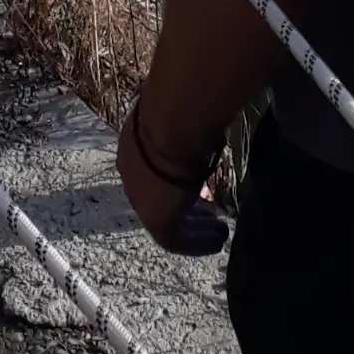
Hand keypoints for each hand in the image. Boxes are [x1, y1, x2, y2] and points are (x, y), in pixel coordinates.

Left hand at [117, 103, 229, 256]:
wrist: (171, 123)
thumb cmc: (178, 110)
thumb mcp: (179, 119)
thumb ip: (185, 127)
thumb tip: (203, 123)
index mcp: (132, 148)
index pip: (153, 171)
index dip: (176, 180)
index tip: (200, 185)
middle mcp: (132, 175)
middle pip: (160, 197)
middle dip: (186, 208)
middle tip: (211, 214)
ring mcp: (140, 199)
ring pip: (170, 221)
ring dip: (196, 228)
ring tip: (220, 230)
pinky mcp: (155, 220)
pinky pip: (177, 240)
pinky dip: (198, 242)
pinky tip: (219, 240)